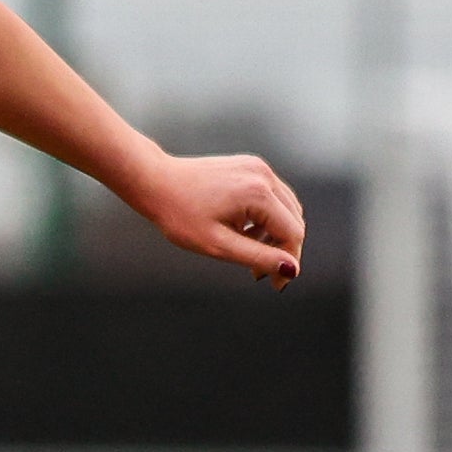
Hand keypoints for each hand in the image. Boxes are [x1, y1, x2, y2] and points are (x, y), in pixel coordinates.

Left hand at [134, 152, 306, 286]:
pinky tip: (243, 231)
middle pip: (294, 220)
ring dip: (275, 234)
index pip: (292, 233)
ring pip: (286, 209)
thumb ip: (259, 257)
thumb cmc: (181, 215)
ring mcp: (258, 167)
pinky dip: (267, 218)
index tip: (275, 285)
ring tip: (247, 251)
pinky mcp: (251, 166)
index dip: (288, 262)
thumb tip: (291, 270)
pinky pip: (273, 197)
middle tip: (259, 273)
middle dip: (283, 249)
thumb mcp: (219, 245)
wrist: (157, 182)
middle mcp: (263, 175)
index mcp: (258, 193)